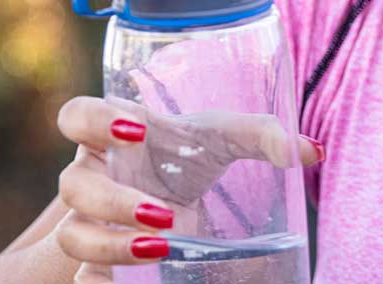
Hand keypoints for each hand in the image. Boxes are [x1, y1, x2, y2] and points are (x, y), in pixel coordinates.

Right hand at [51, 95, 323, 282]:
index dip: (93, 122)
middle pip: (71, 185)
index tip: (137, 132)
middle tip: (162, 213)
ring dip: (111, 247)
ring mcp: (88, 222)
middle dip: (113, 201)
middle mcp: (91, 176)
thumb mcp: (222, 141)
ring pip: (73, 237)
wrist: (170, 206)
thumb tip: (311, 151)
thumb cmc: (188, 159)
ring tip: (160, 249)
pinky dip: (101, 282)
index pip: (75, 115)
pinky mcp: (98, 262)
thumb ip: (263, 136)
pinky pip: (83, 277)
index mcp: (111, 135)